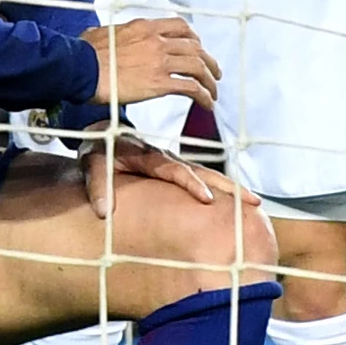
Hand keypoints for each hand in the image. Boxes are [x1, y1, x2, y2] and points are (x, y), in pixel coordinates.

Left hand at [82, 129, 242, 215]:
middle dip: (228, 187)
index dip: (192, 184)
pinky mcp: (176, 167)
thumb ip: (97, 185)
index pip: (176, 171)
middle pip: (203, 171)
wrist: (102, 132)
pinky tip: (235, 201)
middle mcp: (168, 158)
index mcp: (150, 156)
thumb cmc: (98, 150)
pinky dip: (220, 187)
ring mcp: (175, 162)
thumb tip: (104, 212)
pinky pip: (202, 176)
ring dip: (230, 188)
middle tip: (252, 201)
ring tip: (253, 203)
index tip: (208, 200)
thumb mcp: (92, 164)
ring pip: (208, 174)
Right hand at [83, 16, 221, 112]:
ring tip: (213, 92)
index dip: (194, 38)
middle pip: (195, 47)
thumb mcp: (101, 33)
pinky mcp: (160, 83)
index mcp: (145, 27)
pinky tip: (206, 104)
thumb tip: (102, 35)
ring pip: (198, 67)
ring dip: (209, 80)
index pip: (180, 27)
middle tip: (213, 72)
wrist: (81, 68)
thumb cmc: (85, 53)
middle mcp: (158, 41)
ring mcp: (160, 61)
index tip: (198, 48)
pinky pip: (191, 88)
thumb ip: (111, 33)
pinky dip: (203, 96)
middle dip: (208, 61)